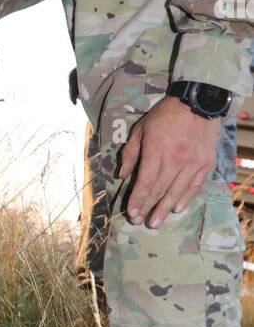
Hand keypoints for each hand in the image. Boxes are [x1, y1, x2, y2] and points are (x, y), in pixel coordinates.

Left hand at [119, 96, 220, 229]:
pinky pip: (194, 187)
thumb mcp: (141, 129)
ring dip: (165, 210)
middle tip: (140, 222)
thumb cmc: (165, 116)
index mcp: (155, 151)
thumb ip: (130, 153)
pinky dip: (185, 199)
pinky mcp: (205, 164)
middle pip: (159, 191)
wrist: (198, 103)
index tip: (131, 212)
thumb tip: (121, 175)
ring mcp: (192, 164)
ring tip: (156, 223)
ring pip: (176, 192)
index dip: (137, 200)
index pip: (144, 182)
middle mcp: (174, 160)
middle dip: (148, 208)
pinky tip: (176, 209)